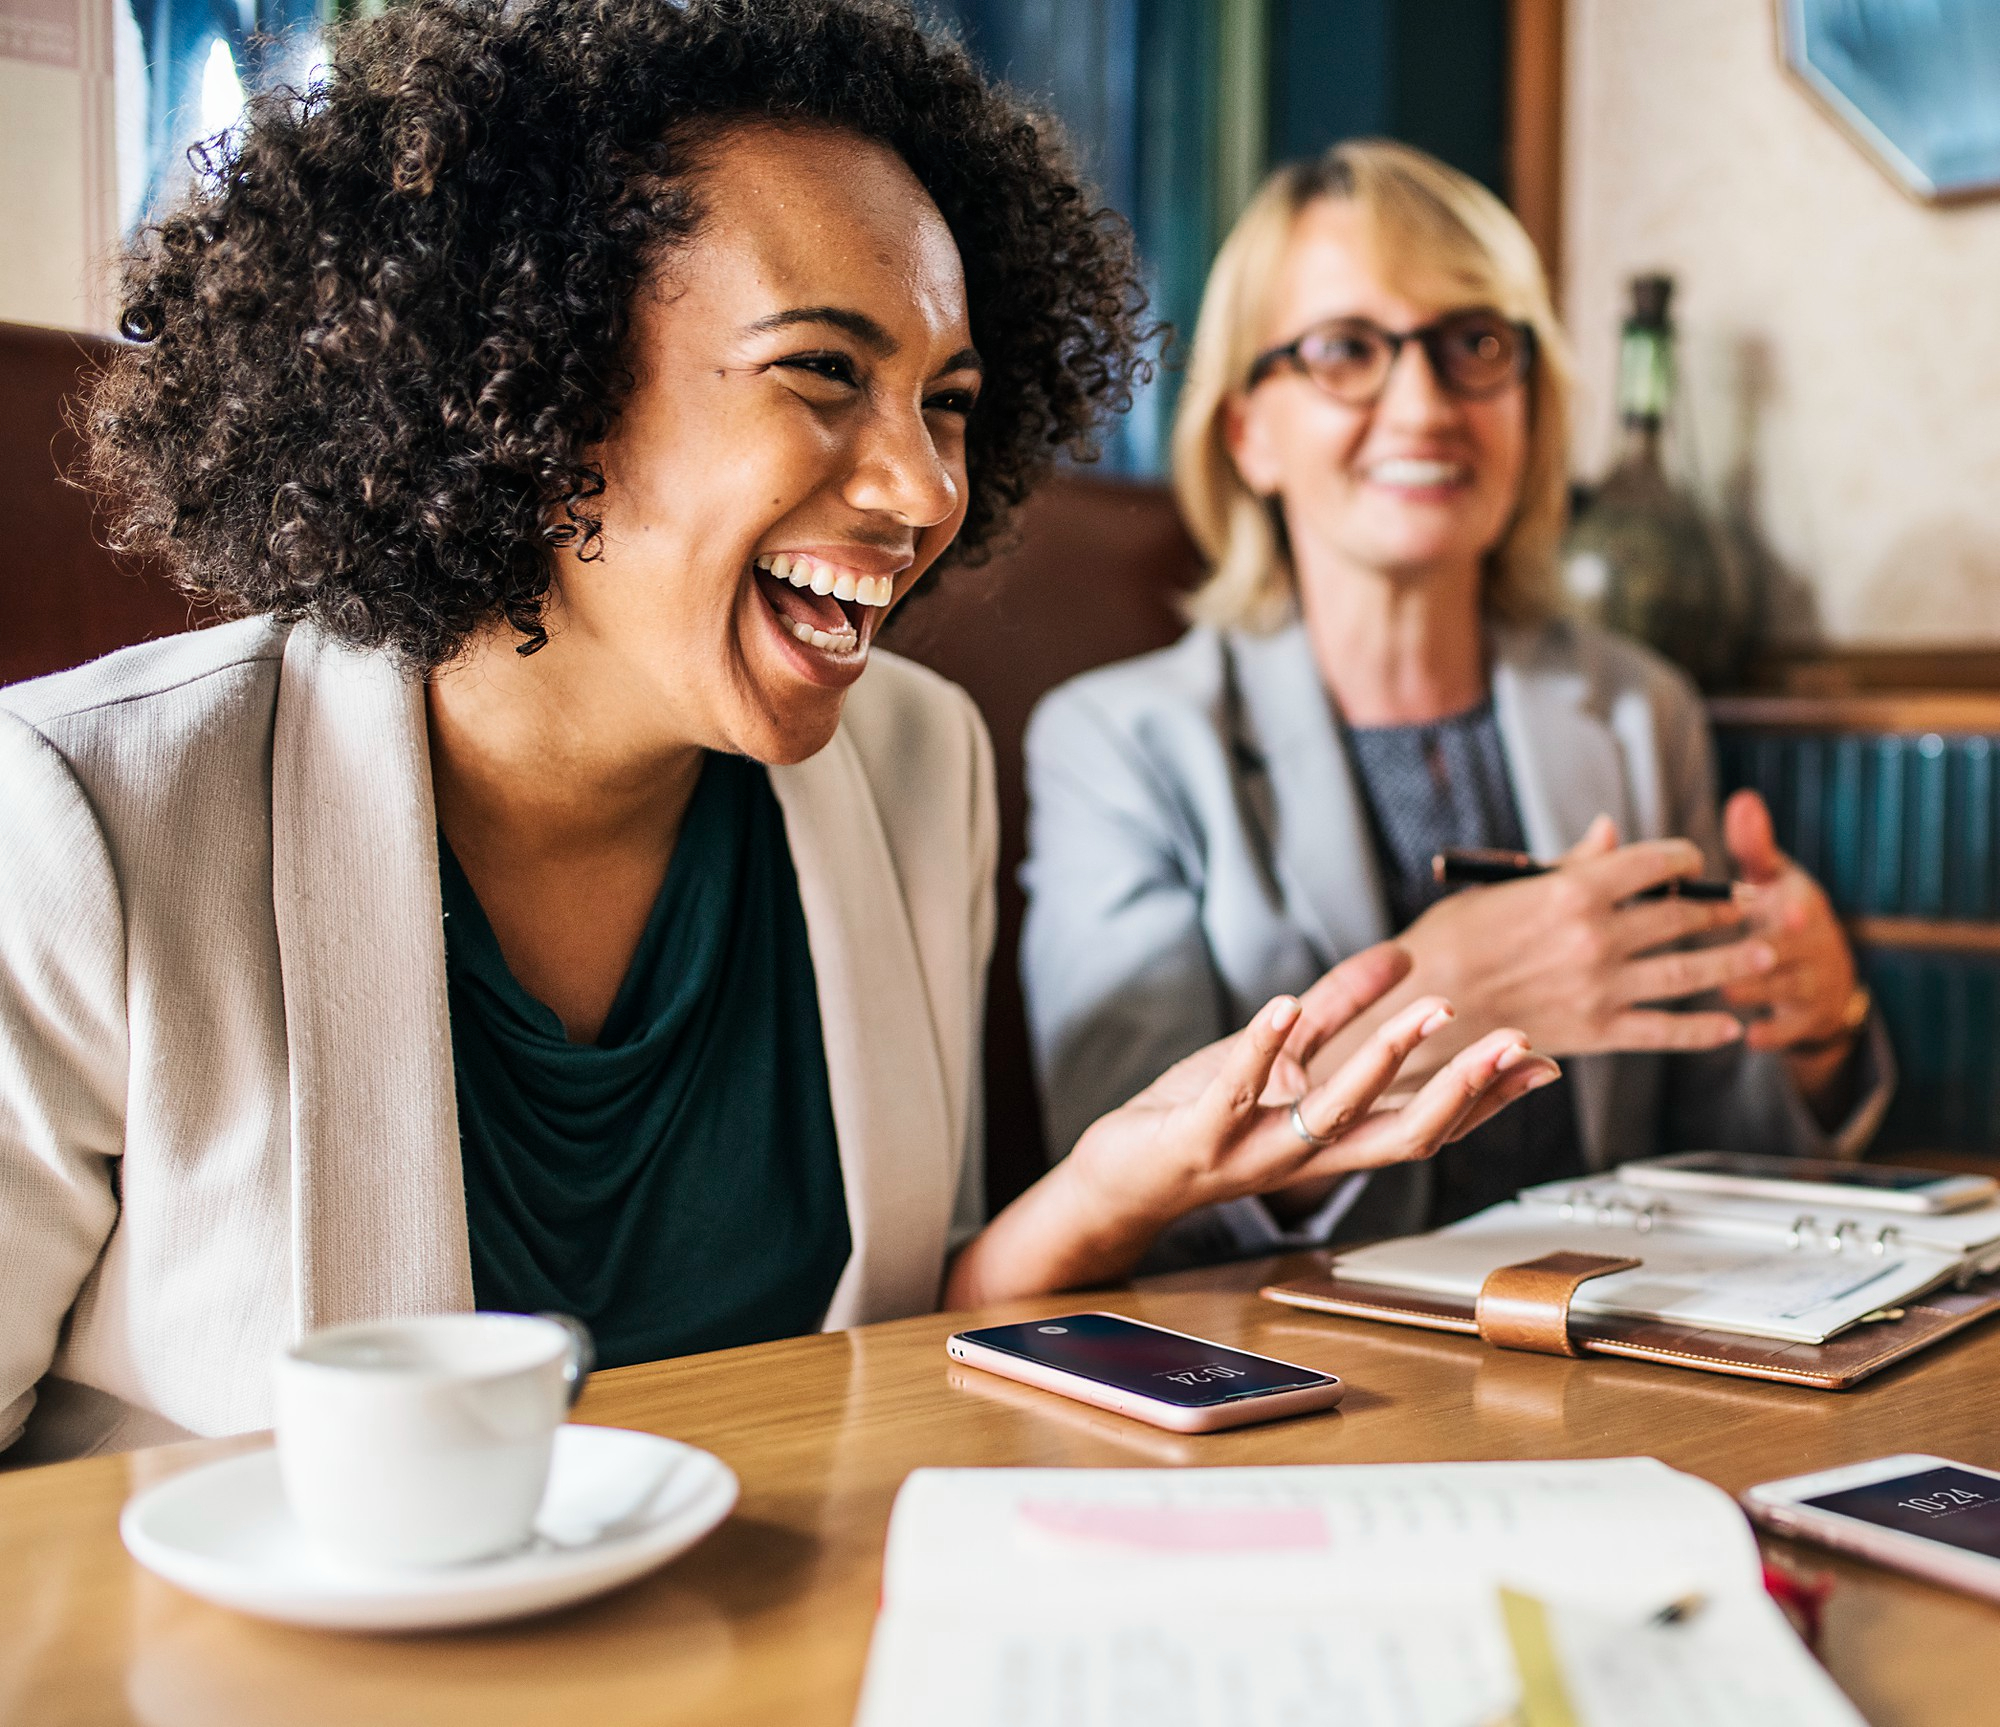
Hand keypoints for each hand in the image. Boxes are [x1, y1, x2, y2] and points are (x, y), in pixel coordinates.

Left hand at [1065, 944, 1557, 1237]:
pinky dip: (1260, 1048)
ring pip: (1334, 1113)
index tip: (1538, 1061)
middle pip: (1405, 1133)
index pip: (1429, 1124)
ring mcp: (1257, 1150)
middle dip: (1464, 1087)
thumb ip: (1337, 1009)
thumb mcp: (1282, 1054)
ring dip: (1383, 1059)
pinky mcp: (1201, 1137)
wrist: (1124, 1174)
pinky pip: (1236, 1093)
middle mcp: (1311, 1156)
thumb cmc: (1206, 1116)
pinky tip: (1283, 1004)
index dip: (1486, 1098)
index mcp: (1337, 1138)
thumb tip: (1401, 957)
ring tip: (1426, 1008)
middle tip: (1513, 1043)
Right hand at [1346, 815, 1768, 1064]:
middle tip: (1749, 904)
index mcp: (1572, 889)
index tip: (1694, 861)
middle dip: (1721, 906)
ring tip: (1763, 954)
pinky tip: (1729, 1027)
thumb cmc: (1447, 940)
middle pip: (1681, 914)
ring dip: (1732, 961)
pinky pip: (1664, 1031)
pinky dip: (1702, 1030)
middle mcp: (1598, 936)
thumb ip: (1566, 864)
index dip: (1683, 858)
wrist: (1420, 1007)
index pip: (1652, 863)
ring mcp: (1602, 986)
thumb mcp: (1501, 888)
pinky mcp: (1597, 1032)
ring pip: (1688, 971)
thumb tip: (1609, 833)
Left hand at [1719, 790, 1861, 1107]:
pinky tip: (1751, 1038)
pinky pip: (1791, 1029)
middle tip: (1734, 950)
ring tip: (1724, 989)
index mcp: (1801, 907)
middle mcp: (1812, 946)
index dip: (1792, 908)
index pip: (1801, 906)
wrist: (1825, 975)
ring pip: (1784, 988)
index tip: (1782, 908)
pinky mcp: (1806, 1019)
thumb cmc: (1784, 913)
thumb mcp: (1777, 877)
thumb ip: (1755, 845)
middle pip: (1791, 949)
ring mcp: (1811, 984)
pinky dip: (1774, 1033)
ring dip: (1757, 990)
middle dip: (1766, 949)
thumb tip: (1742, 799)